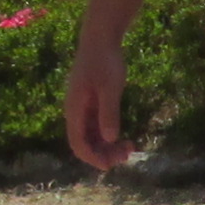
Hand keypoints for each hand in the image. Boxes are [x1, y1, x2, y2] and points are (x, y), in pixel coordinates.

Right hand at [63, 25, 128, 170]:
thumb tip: (110, 138)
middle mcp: (75, 112)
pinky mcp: (91, 104)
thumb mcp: (110, 87)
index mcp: (75, 109)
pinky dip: (109, 136)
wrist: (101, 38)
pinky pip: (97, 127)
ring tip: (130, 148)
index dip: (92, 157)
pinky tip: (124, 138)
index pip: (78, 143)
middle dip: (103, 154)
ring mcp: (83, 108)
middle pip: (84, 143)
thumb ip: (109, 113)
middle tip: (127, 154)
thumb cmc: (105, 61)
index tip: (110, 165)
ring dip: (107, 147)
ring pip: (92, 137)